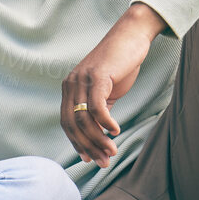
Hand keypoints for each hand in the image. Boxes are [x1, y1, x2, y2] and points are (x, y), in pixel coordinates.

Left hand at [62, 2, 165, 165]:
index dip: (77, 143)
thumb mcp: (105, 90)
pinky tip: (116, 131)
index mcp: (70, 89)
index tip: (89, 159)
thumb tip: (100, 134)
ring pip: (84, 119)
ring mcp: (82, 80)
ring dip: (98, 139)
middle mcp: (71, 84)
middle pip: (72, 124)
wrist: (131, 38)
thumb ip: (98, 109)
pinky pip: (96, 107)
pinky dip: (105, 122)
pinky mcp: (97, 77)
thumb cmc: (120, 65)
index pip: (67, 123)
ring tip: (112, 151)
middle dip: (87, 146)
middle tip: (104, 161)